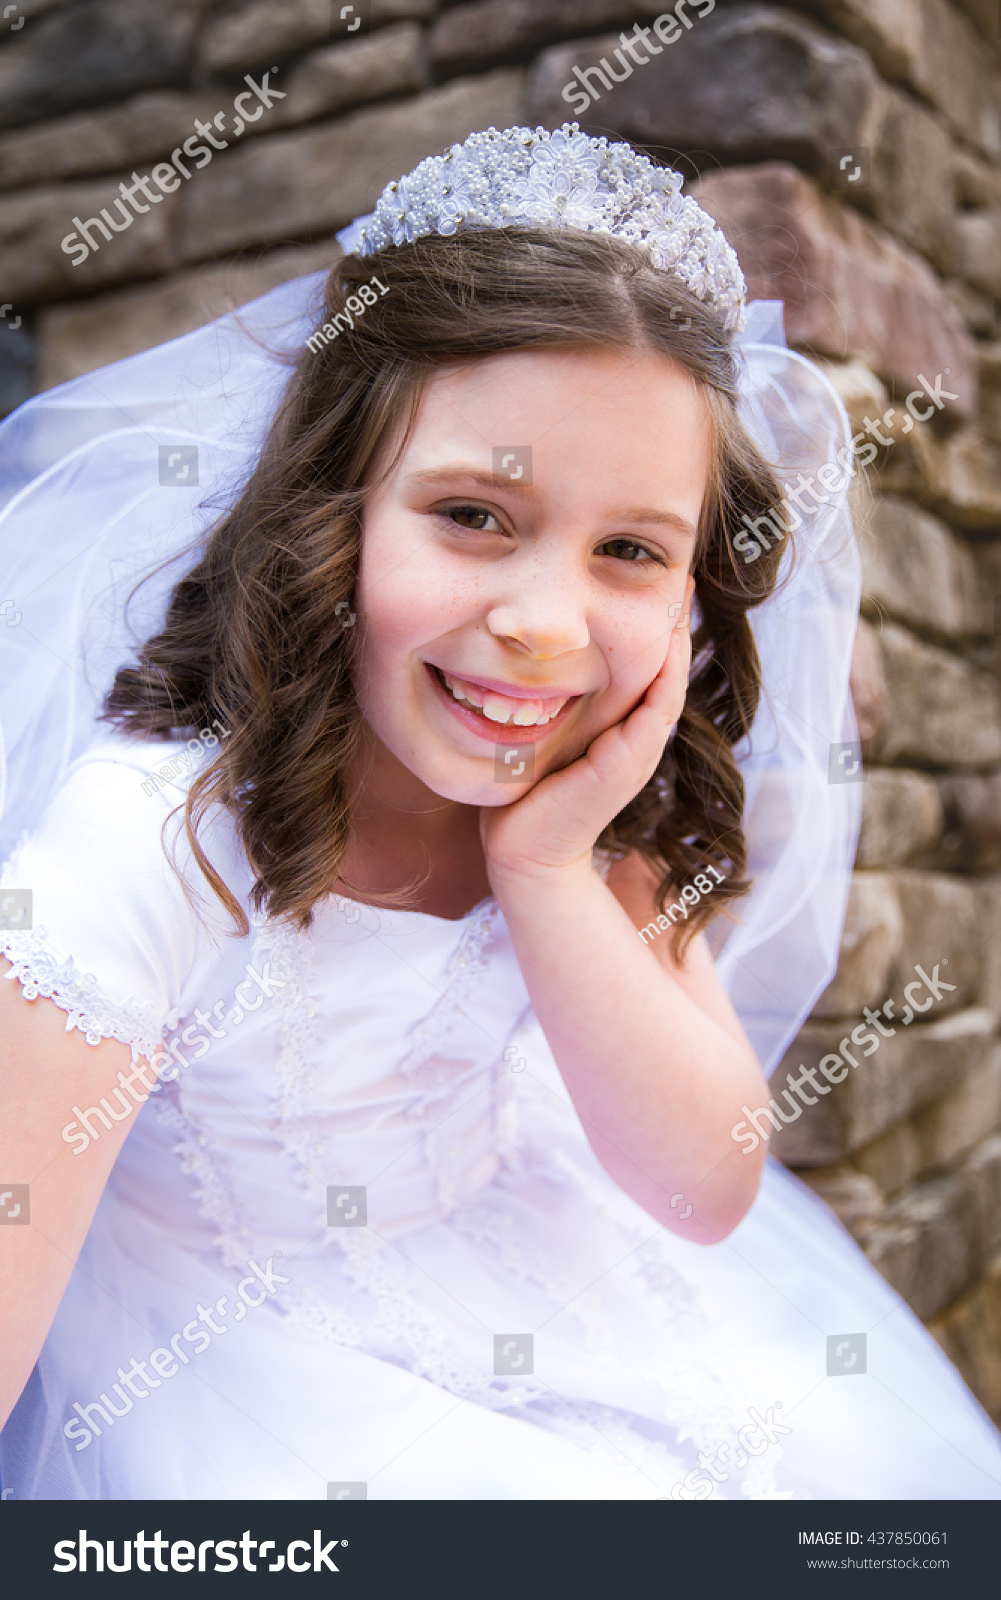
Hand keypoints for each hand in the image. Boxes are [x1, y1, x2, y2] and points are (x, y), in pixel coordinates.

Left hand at [480, 585, 692, 887]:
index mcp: (622, 726)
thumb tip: (528, 651)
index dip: (654, 619)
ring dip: (676, 631)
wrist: (523, 851)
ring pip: (670, 677)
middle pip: (668, 663)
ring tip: (680, 583)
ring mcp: (639, 749)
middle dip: (674, 614)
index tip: (650, 573)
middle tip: (681, 563)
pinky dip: (665, 666)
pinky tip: (664, 631)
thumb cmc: (525, 794)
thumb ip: (549, 699)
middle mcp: (638, 735)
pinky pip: (658, 703)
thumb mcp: (544, 732)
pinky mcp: (628, 761)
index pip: (649, 662)